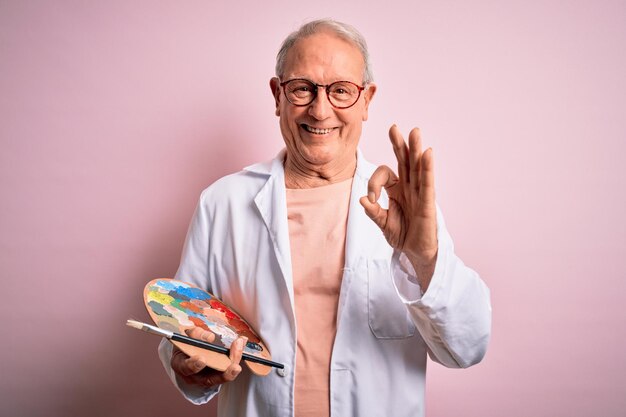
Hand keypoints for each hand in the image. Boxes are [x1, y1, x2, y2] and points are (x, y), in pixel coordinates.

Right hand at [170, 327, 246, 388]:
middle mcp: (194, 376)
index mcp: (181, 365)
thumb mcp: (183, 336)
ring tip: (240, 345)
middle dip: (224, 373)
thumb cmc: (184, 343)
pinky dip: (237, 354)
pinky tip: (242, 341)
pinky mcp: (219, 372)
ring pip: (223, 375)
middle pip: (210, 379)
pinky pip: (229, 367)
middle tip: (234, 366)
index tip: (202, 359)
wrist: (186, 351)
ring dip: (234, 360)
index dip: (193, 365)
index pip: (186, 368)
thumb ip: (193, 334)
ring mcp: (207, 376)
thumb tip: (209, 337)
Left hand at [360, 125, 437, 289]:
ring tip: (415, 132)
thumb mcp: (382, 223)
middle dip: (399, 144)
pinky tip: (427, 153)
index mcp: (397, 189)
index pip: (384, 174)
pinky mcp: (428, 203)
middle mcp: (409, 187)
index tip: (370, 198)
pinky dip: (427, 168)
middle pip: (405, 161)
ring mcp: (420, 193)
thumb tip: (362, 200)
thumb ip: (373, 212)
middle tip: (394, 127)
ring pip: (417, 167)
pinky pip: (428, 183)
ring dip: (415, 149)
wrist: (416, 254)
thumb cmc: (402, 236)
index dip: (373, 182)